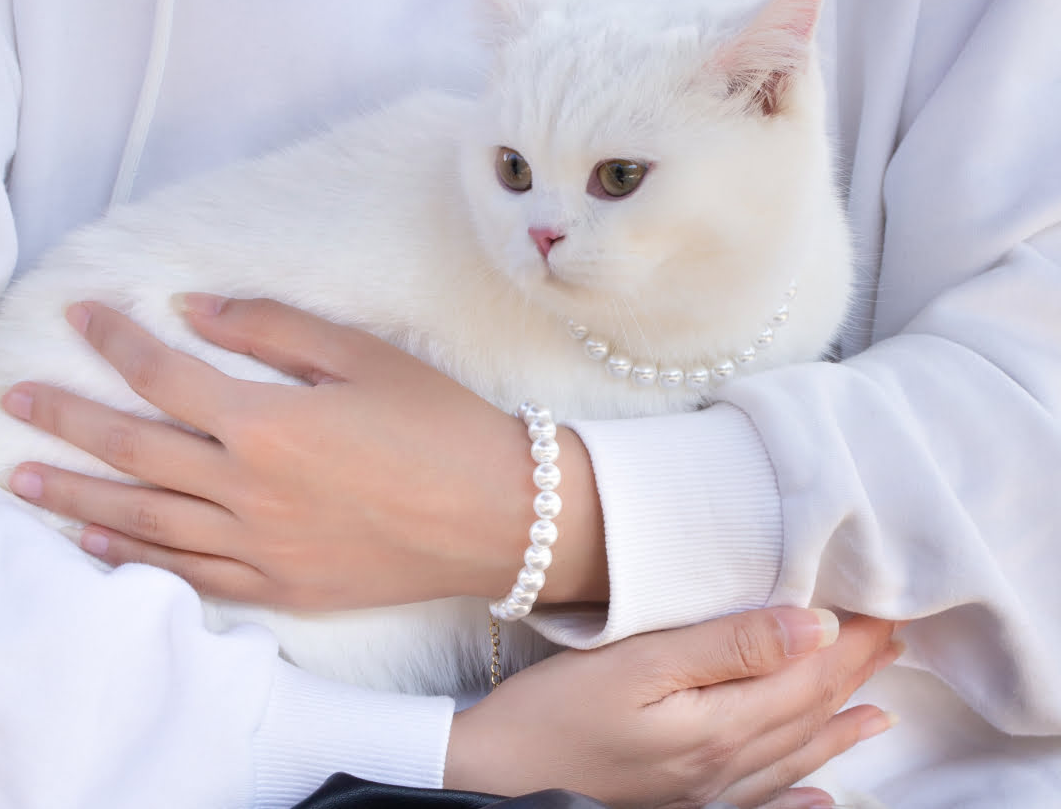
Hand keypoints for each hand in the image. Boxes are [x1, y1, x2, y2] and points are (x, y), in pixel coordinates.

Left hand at [1, 297, 608, 608]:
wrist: (497, 513)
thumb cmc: (438, 422)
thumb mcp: (362, 354)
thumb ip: (270, 328)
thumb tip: (194, 310)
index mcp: (269, 423)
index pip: (167, 375)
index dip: (117, 341)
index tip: (84, 314)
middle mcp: (249, 490)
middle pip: (136, 448)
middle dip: (69, 419)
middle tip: (15, 398)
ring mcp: (259, 546)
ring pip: (145, 518)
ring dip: (77, 492)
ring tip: (24, 476)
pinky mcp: (278, 585)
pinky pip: (187, 573)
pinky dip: (133, 556)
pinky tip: (95, 540)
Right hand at [446, 607, 898, 808]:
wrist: (500, 777)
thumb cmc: (559, 711)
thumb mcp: (641, 662)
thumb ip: (730, 644)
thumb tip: (814, 625)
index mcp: (724, 726)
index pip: (810, 675)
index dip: (851, 641)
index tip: (889, 606)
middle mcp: (727, 767)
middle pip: (809, 712)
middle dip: (856, 673)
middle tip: (897, 638)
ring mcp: (707, 792)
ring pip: (795, 755)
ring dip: (841, 725)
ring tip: (881, 706)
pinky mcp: (682, 802)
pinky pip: (763, 800)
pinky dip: (803, 795)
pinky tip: (823, 799)